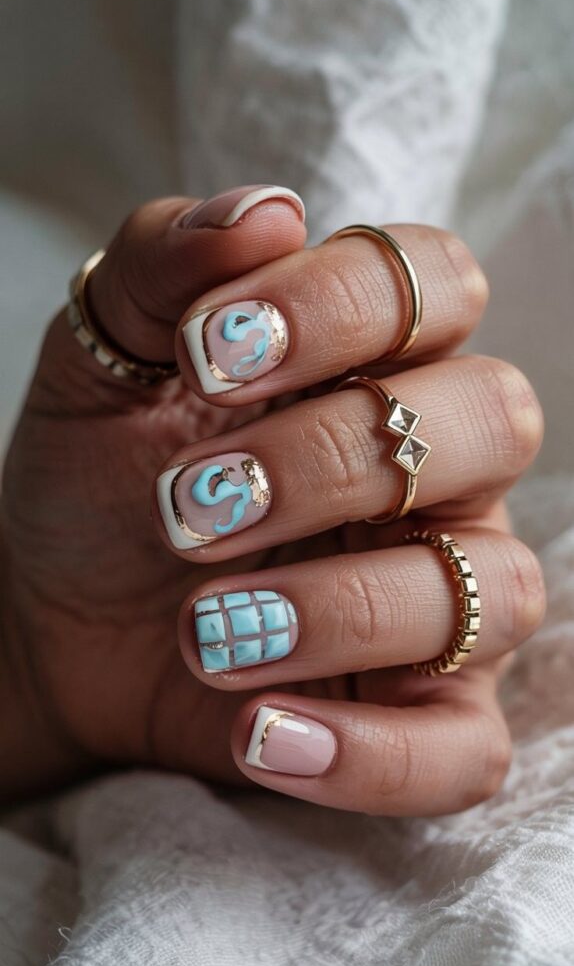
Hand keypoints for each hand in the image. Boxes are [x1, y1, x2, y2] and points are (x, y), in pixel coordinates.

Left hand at [0, 185, 544, 812]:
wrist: (59, 617)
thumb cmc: (100, 480)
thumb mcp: (104, 360)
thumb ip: (166, 266)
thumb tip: (267, 212)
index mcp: (378, 363)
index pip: (436, 284)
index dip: (342, 306)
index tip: (212, 356)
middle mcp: (440, 473)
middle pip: (491, 425)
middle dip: (334, 463)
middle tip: (192, 508)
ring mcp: (445, 595)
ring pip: (491, 592)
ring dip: (340, 610)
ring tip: (203, 630)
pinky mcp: (423, 716)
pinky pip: (460, 750)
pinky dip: (368, 753)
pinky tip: (259, 732)